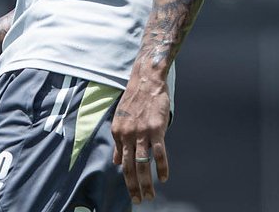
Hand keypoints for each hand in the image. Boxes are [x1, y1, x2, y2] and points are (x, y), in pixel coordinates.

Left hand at [111, 75, 170, 204]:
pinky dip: (162, 167)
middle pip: (130, 168)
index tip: (133, 191)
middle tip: (138, 201)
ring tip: (150, 196)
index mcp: (117, 133)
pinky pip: (159, 153)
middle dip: (134, 187)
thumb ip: (118, 142)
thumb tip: (114, 162)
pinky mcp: (156, 129)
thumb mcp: (120, 120)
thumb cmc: (134, 99)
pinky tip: (164, 178)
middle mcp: (127, 135)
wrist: (146, 79)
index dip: (127, 179)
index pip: (121, 163)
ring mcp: (141, 133)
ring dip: (147, 183)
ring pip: (143, 164)